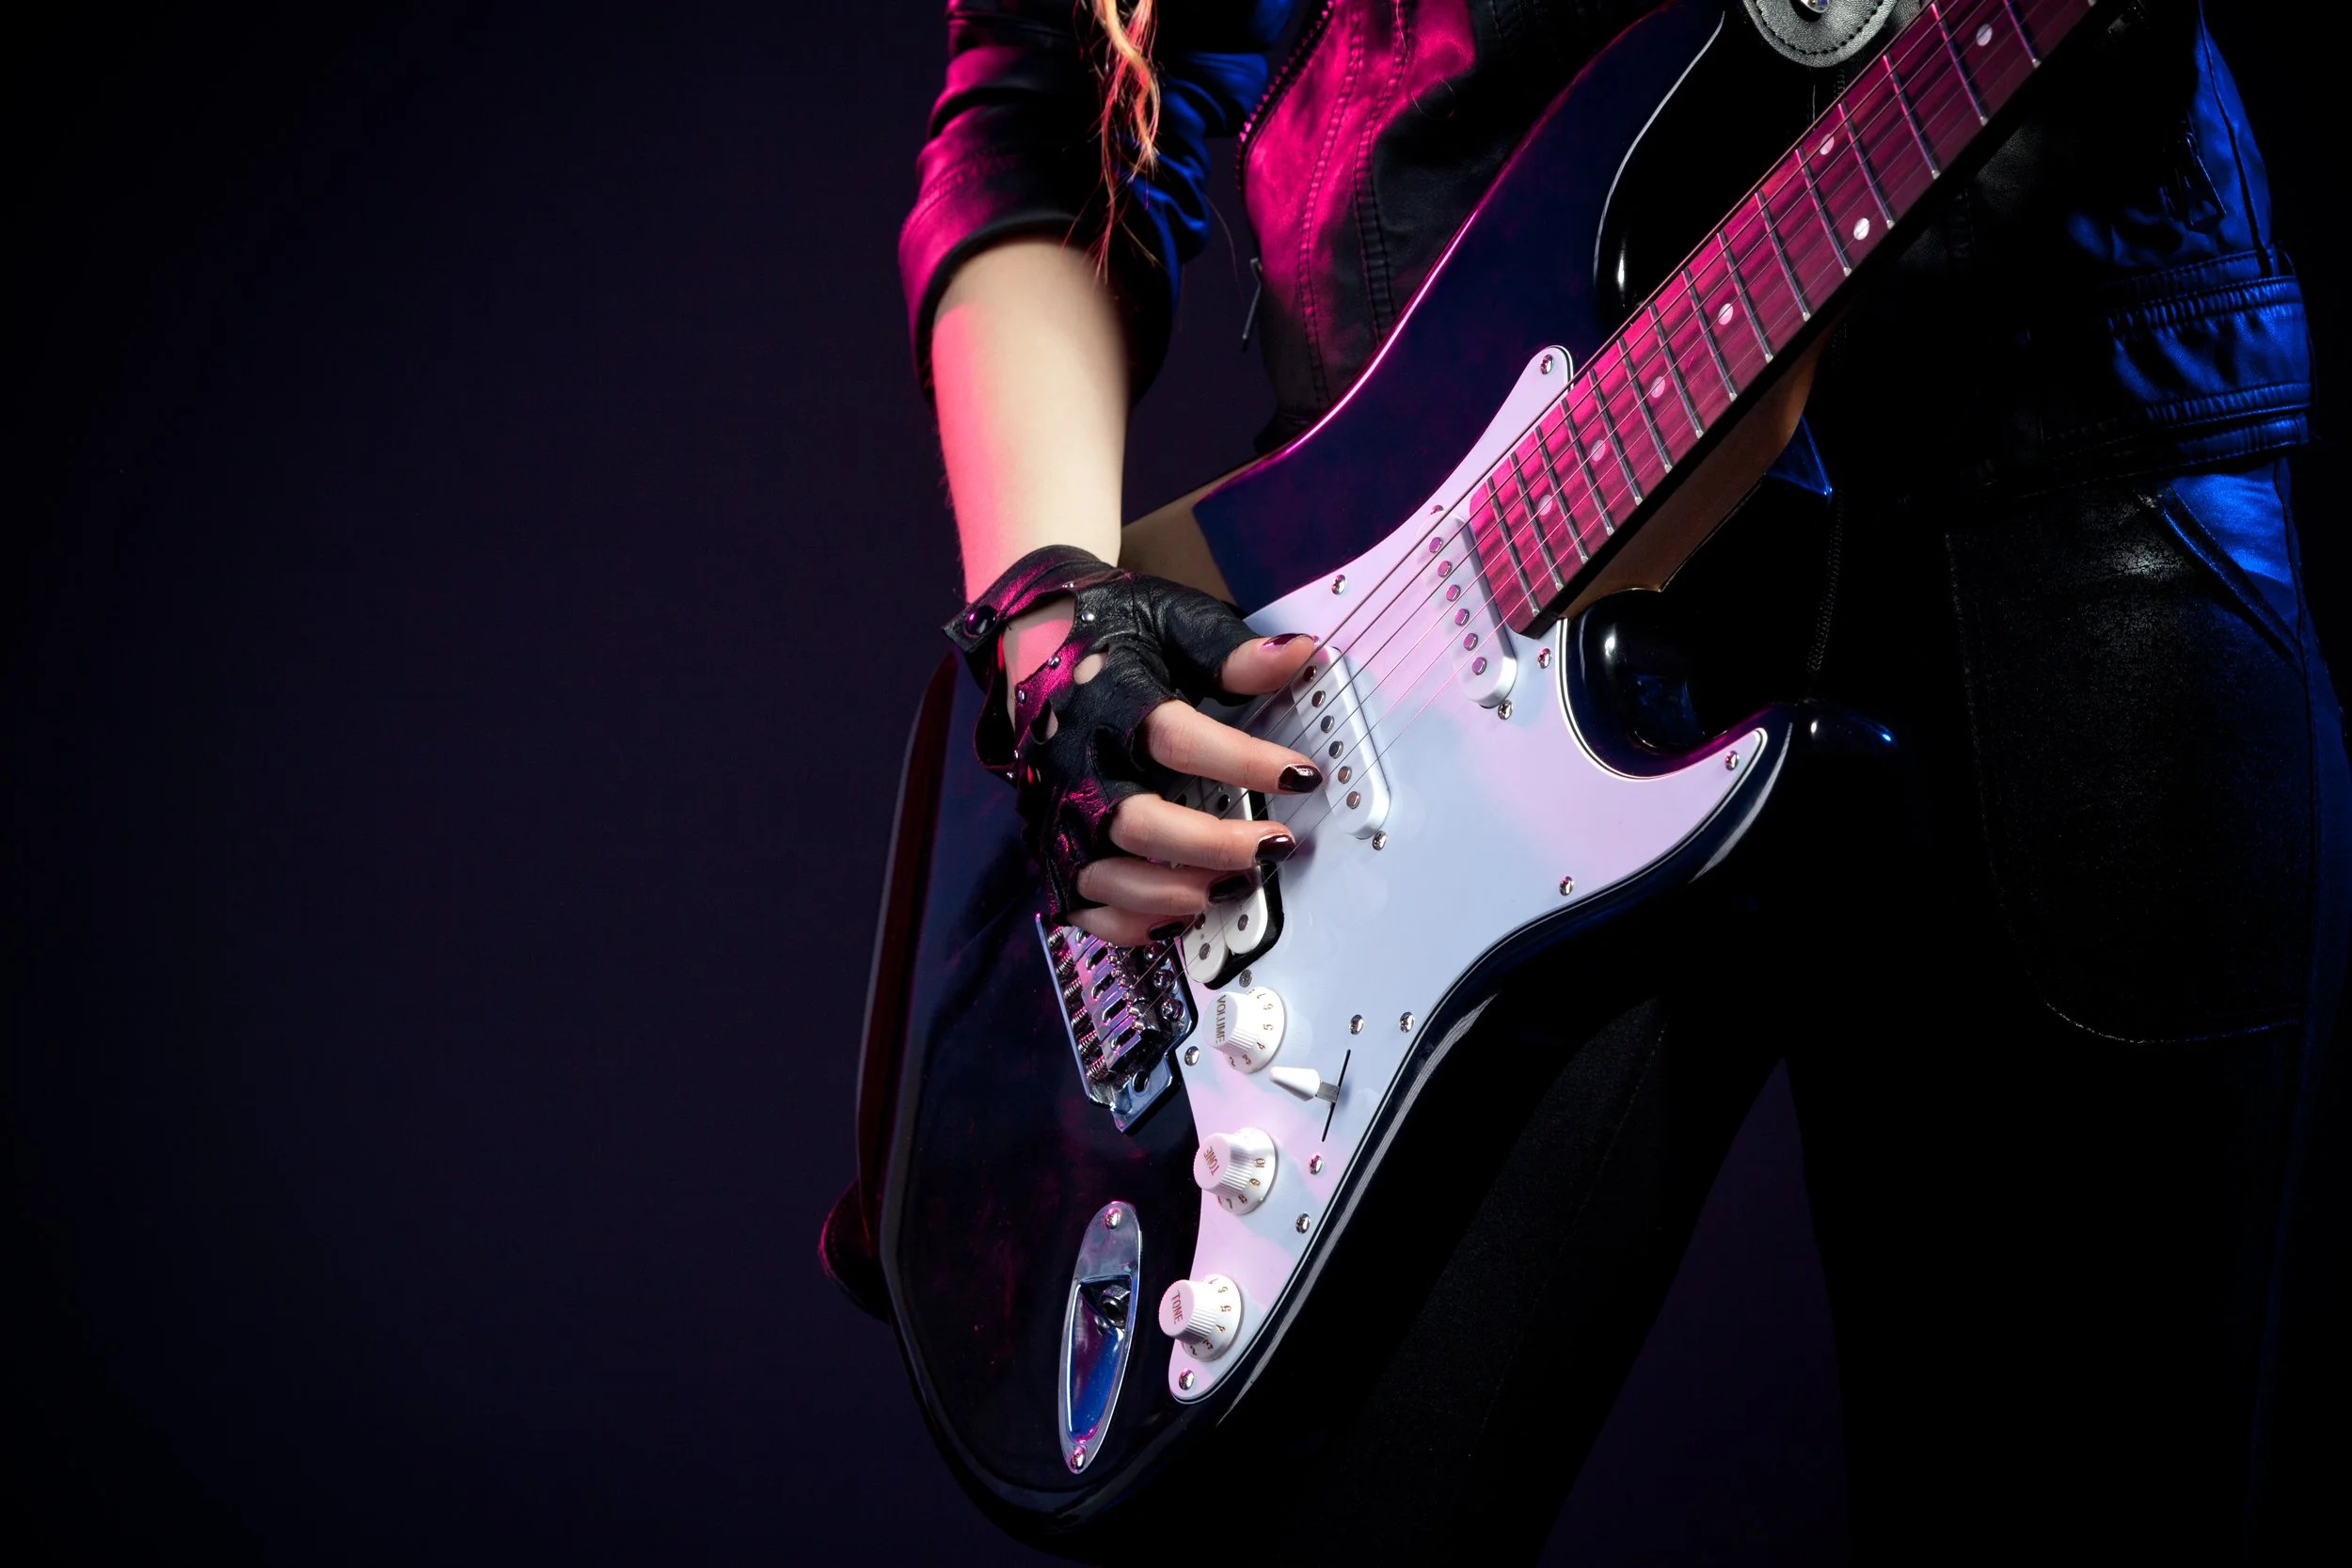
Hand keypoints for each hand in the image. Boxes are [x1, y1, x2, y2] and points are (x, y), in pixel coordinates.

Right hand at [1002, 609, 1322, 945]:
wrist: (1031, 639)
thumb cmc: (1110, 634)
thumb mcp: (1171, 624)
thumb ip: (1231, 651)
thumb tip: (1297, 654)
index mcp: (1109, 702)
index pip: (1178, 740)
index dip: (1244, 762)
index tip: (1301, 774)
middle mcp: (1076, 763)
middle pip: (1136, 823)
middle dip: (1210, 845)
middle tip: (1273, 844)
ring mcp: (1059, 810)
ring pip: (1106, 876)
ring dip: (1173, 893)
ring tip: (1232, 885)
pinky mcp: (1050, 843)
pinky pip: (1082, 905)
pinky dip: (1128, 924)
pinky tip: (1179, 916)